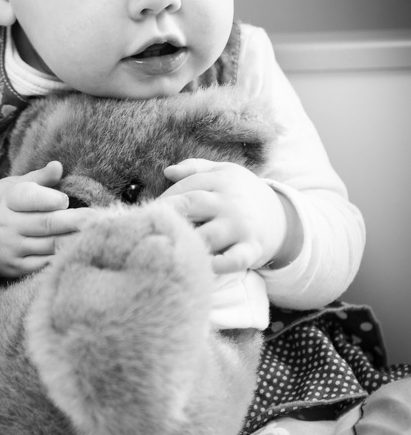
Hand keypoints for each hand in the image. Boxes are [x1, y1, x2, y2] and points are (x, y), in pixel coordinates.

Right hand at [0, 160, 91, 277]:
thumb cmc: (2, 205)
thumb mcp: (13, 186)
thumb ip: (38, 178)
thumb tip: (58, 166)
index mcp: (6, 201)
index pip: (30, 199)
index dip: (50, 199)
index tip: (65, 199)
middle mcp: (6, 226)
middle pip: (47, 224)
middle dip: (75, 221)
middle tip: (97, 217)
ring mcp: (11, 249)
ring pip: (51, 245)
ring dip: (74, 239)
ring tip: (96, 232)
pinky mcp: (16, 268)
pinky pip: (46, 263)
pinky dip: (64, 256)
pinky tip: (80, 249)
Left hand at [159, 158, 296, 273]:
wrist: (282, 217)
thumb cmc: (243, 194)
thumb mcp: (225, 173)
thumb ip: (195, 168)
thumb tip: (167, 171)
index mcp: (222, 181)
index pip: (186, 188)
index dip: (165, 200)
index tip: (150, 213)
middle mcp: (231, 202)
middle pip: (193, 205)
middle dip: (169, 216)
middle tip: (151, 228)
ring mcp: (241, 226)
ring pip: (209, 235)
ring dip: (187, 242)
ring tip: (169, 247)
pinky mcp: (252, 249)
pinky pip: (233, 259)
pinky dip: (217, 265)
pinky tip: (201, 266)